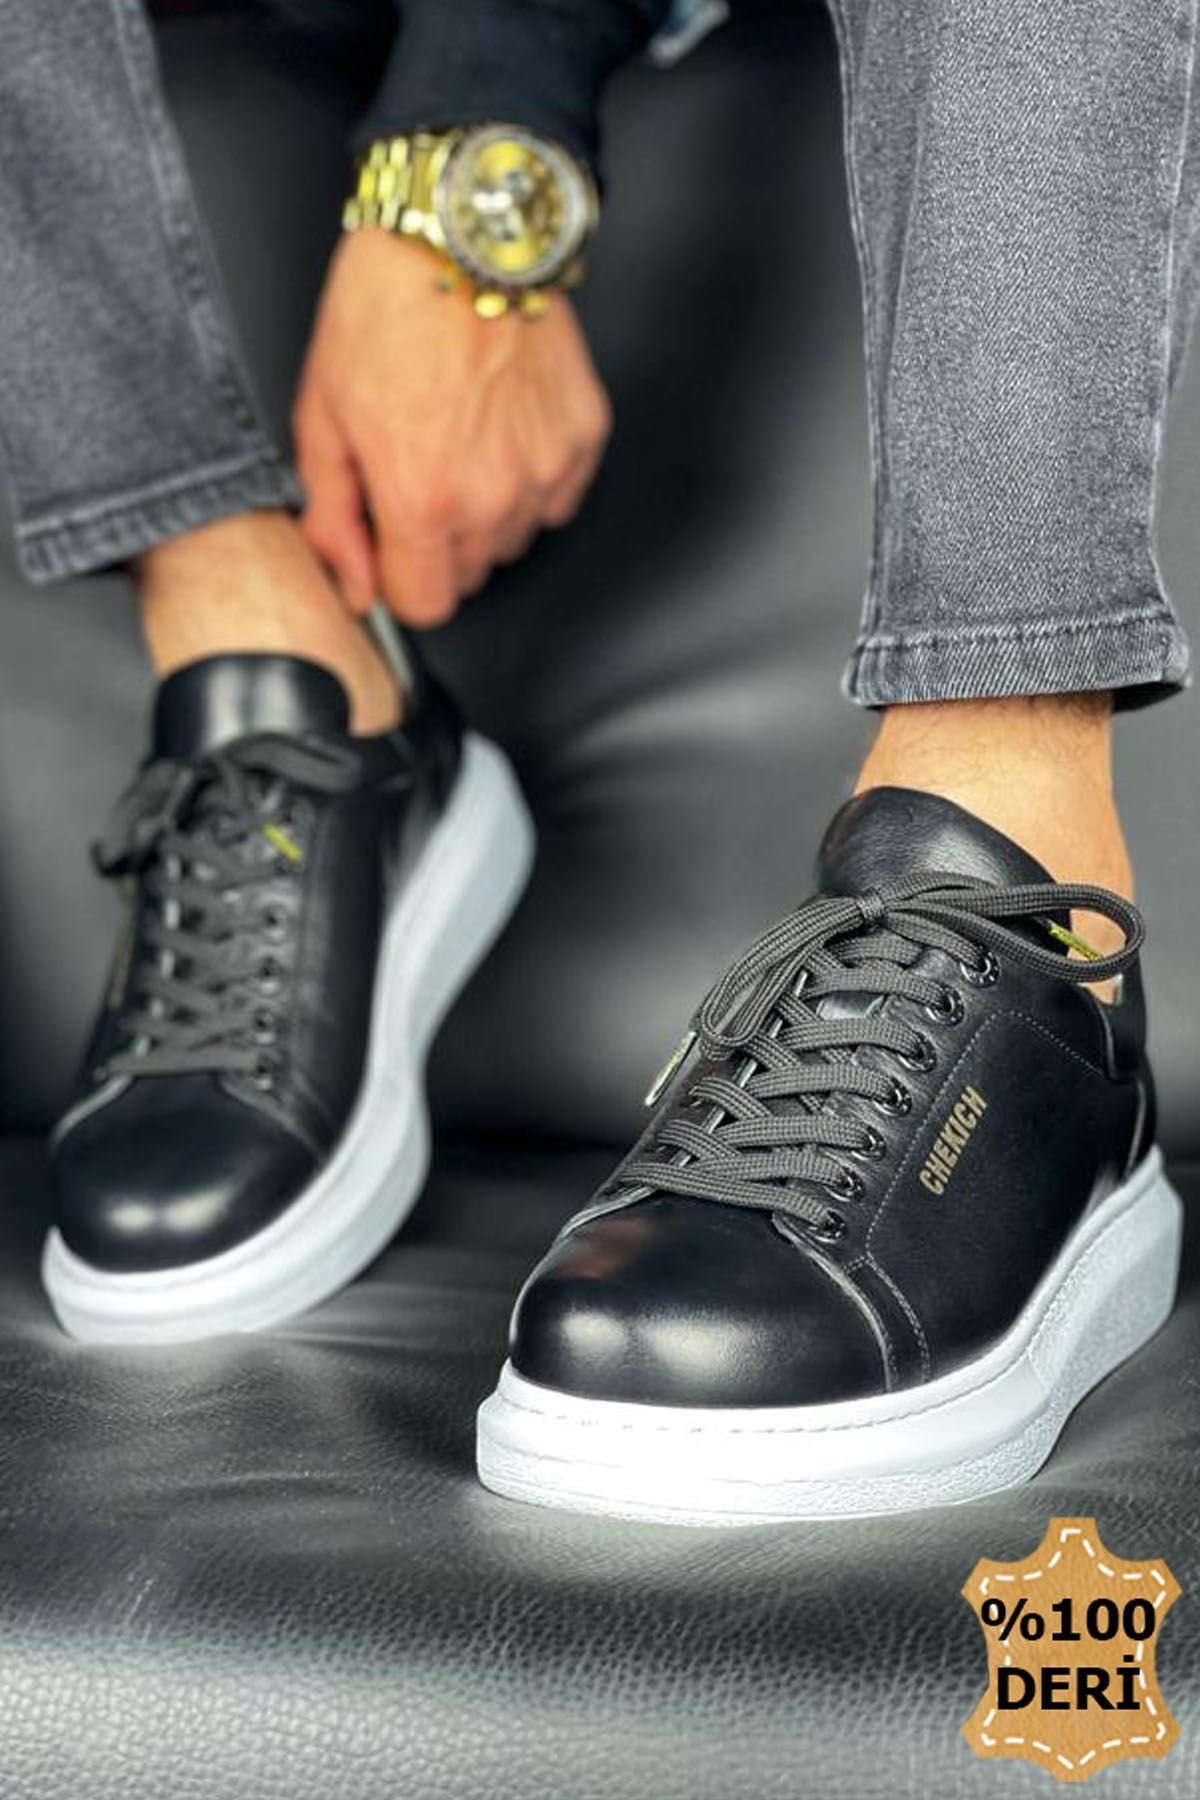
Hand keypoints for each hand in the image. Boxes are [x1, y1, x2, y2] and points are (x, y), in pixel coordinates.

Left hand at [293, 231, 611, 625]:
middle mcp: (492, 499)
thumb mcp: (324, 417)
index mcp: (422, 500)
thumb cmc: (385, 310)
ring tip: (462, 439)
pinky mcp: (582, 439)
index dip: (399, 577)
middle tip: (419, 468)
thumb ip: (333, 517)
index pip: (424, 605)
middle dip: (438, 541)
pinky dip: (528, 478)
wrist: (460, 234)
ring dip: (486, 512)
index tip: (390, 540)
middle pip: (468, 575)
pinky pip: (555, 499)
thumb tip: (351, 583)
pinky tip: (501, 426)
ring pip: (512, 540)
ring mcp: (544, 470)